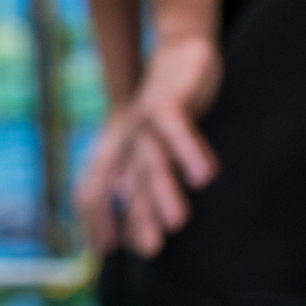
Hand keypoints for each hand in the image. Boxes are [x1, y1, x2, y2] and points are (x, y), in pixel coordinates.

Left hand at [76, 34, 222, 256]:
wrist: (181, 52)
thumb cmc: (172, 109)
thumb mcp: (158, 148)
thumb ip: (153, 183)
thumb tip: (154, 228)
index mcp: (123, 158)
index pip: (100, 194)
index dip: (100, 223)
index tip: (109, 254)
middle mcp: (128, 143)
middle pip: (131, 186)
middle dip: (139, 218)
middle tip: (150, 251)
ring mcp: (144, 122)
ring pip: (152, 161)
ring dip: (164, 191)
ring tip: (178, 222)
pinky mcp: (166, 101)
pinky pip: (175, 128)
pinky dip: (189, 150)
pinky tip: (205, 175)